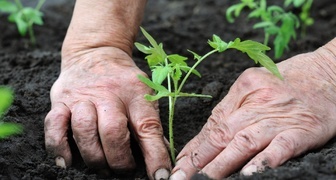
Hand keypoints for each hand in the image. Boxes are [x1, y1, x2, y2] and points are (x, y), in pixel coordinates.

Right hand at [44, 47, 170, 178]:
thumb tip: (161, 158)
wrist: (96, 53)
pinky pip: (54, 125)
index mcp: (135, 93)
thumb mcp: (144, 94)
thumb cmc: (124, 81)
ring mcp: (81, 96)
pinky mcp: (60, 100)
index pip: (148, 127)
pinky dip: (58, 147)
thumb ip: (150, 124)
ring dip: (94, 157)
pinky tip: (67, 162)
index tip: (160, 176)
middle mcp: (108, 93)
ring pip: (84, 130)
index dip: (155, 155)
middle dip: (119, 160)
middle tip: (124, 170)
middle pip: (113, 132)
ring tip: (102, 167)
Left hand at [170, 42, 335, 178]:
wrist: (329, 72)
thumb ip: (232, 110)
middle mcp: (257, 102)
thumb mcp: (255, 86)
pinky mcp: (302, 130)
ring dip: (221, 164)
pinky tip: (248, 174)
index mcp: (243, 89)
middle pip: (222, 133)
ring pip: (244, 142)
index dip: (194, 147)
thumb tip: (206, 138)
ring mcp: (279, 117)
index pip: (212, 123)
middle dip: (199, 159)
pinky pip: (280, 147)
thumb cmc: (288, 81)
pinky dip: (263, 161)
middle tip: (181, 177)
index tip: (180, 164)